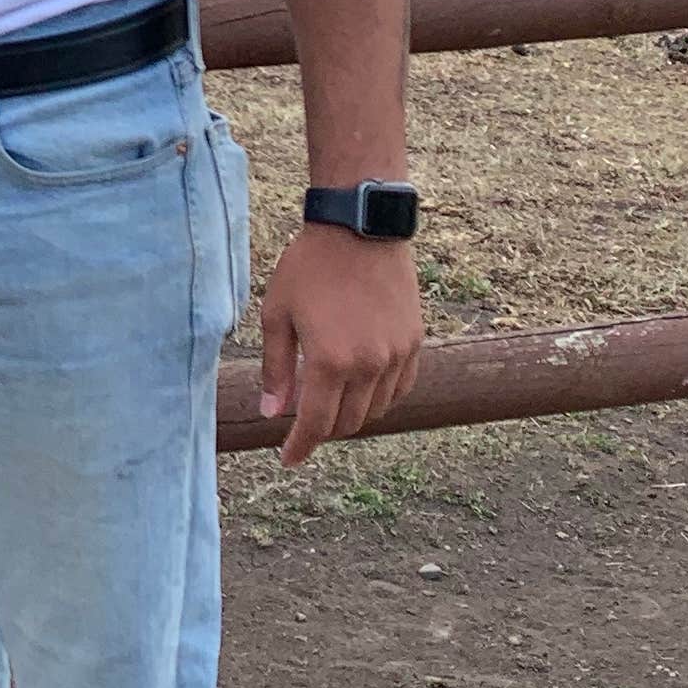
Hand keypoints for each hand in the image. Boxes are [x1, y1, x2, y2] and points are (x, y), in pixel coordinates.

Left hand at [256, 224, 423, 464]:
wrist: (360, 227)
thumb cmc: (309, 266)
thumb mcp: (277, 314)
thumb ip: (276, 368)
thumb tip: (272, 413)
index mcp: (331, 361)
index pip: (317, 425)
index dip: (300, 447)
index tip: (288, 460)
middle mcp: (370, 365)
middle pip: (348, 423)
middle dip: (323, 430)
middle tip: (304, 421)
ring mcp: (397, 355)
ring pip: (376, 409)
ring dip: (351, 414)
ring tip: (330, 400)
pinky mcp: (415, 341)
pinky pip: (401, 388)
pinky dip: (380, 397)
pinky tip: (362, 387)